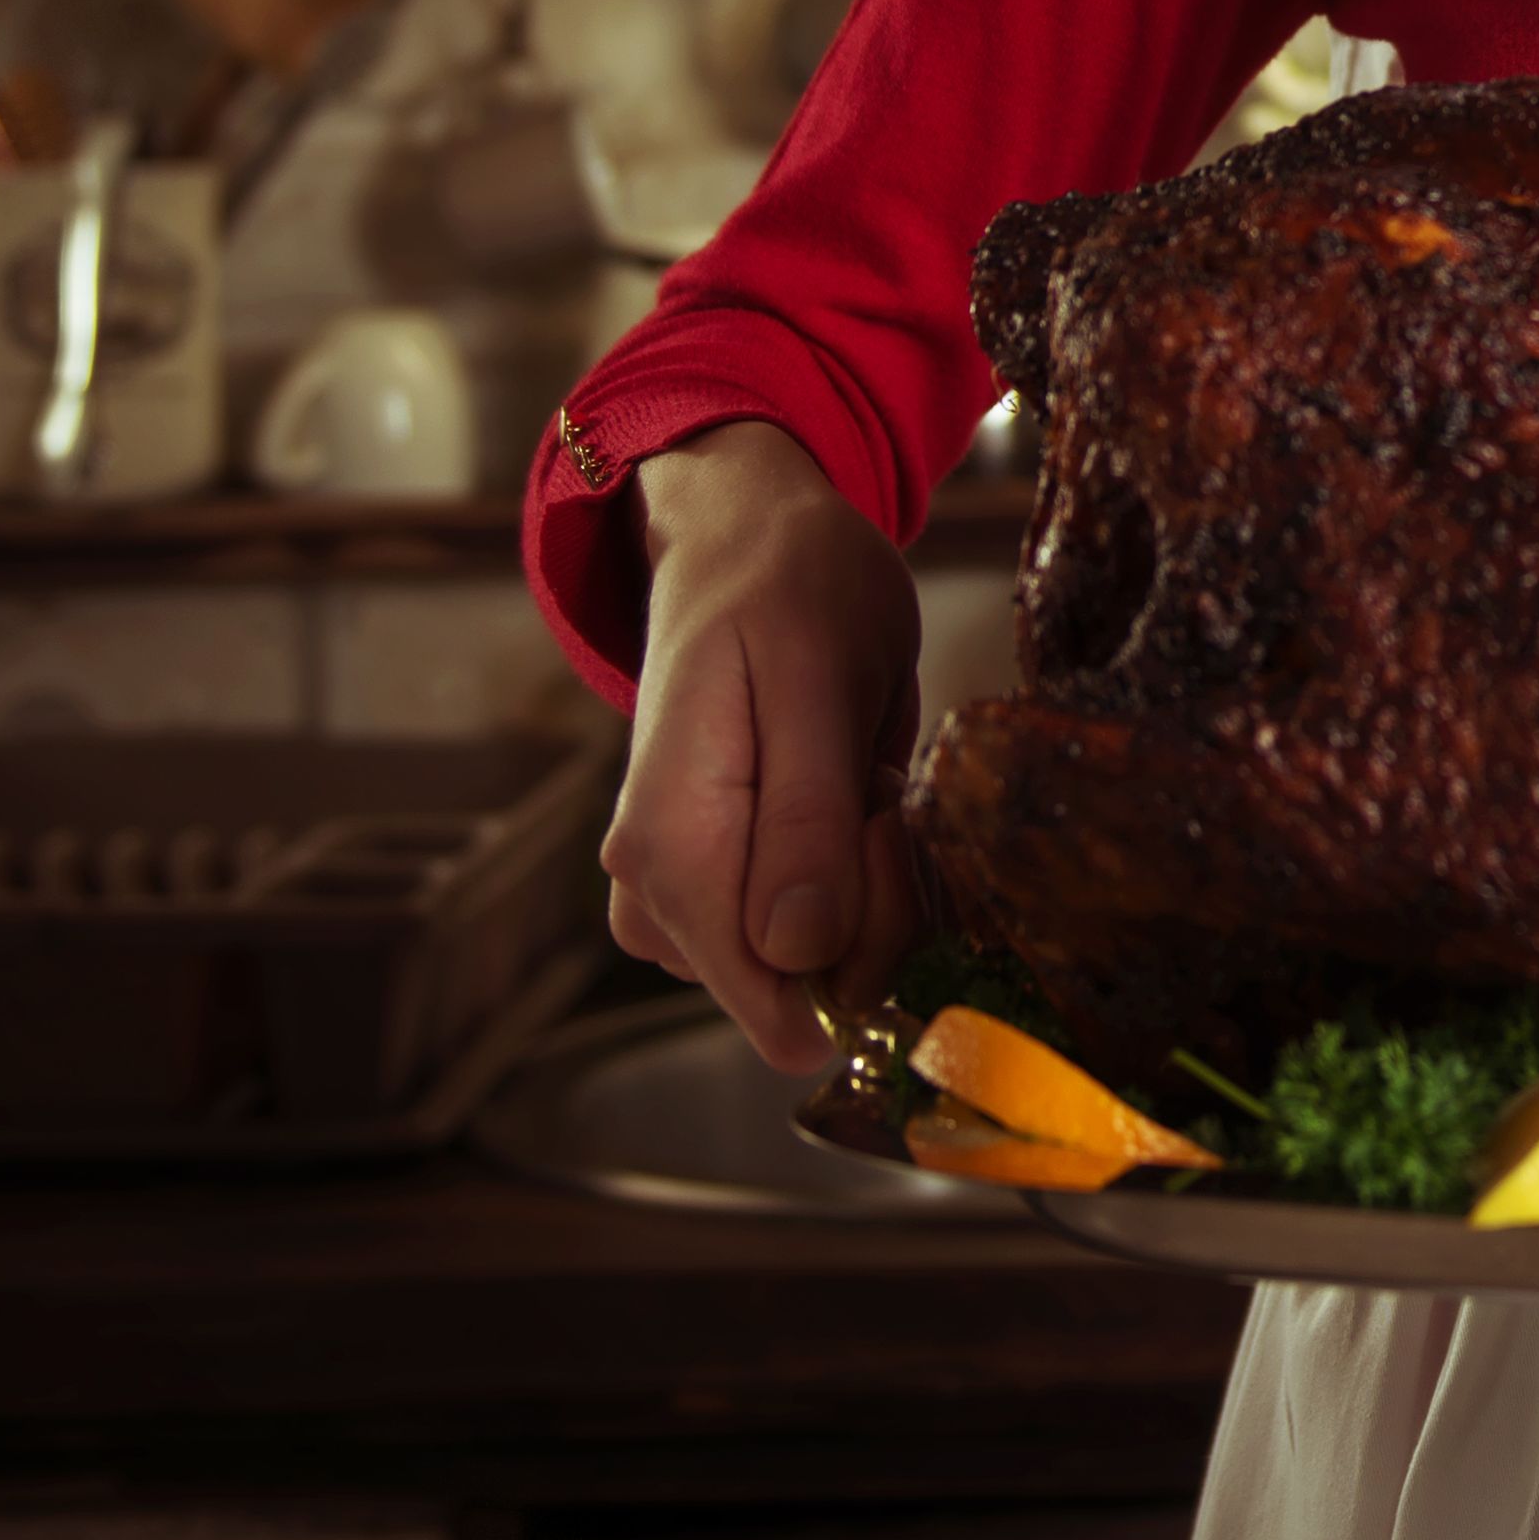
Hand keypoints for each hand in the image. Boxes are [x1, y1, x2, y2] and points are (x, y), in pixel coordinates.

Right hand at [599, 423, 923, 1076]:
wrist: (745, 539)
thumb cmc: (786, 589)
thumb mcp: (816, 679)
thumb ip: (805, 818)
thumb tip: (795, 952)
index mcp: (672, 849)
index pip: (772, 1000)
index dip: (864, 944)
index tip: (883, 830)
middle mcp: (655, 894)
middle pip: (801, 992)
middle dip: (876, 907)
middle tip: (879, 786)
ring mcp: (677, 897)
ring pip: (812, 969)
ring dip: (872, 890)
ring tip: (860, 778)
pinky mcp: (710, 888)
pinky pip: (805, 939)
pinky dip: (858, 883)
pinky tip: (854, 802)